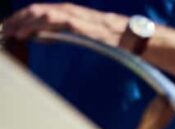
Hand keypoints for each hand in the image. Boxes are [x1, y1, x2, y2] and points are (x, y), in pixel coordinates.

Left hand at [4, 4, 126, 45]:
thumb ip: (60, 33)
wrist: (130, 37)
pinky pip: (50, 21)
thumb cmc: (110, 39)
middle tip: (2, 30)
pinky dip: (34, 26)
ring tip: (7, 31)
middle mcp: (65, 10)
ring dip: (20, 22)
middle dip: (14, 19)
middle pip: (32, 10)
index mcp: (66, 12)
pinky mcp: (75, 22)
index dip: (19, 18)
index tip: (7, 28)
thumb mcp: (81, 35)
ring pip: (37, 13)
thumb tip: (42, 36)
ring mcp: (70, 14)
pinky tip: (23, 33)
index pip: (36, 12)